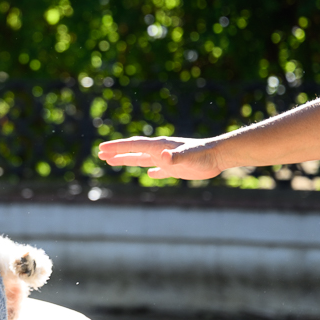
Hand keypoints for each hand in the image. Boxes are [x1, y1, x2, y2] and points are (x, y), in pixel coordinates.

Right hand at [97, 136, 223, 179]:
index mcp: (158, 147)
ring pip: (142, 159)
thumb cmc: (204, 155)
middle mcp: (160, 151)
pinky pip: (160, 169)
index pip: (133, 146)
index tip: (102, 148)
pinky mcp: (176, 168)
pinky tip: (149, 173)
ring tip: (112, 161)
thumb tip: (163, 157)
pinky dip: (152, 171)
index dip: (117, 147)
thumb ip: (175, 156)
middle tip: (100, 154)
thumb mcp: (188, 156)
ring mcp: (167, 159)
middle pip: (133, 151)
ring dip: (127, 160)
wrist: (219, 156)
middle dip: (116, 152)